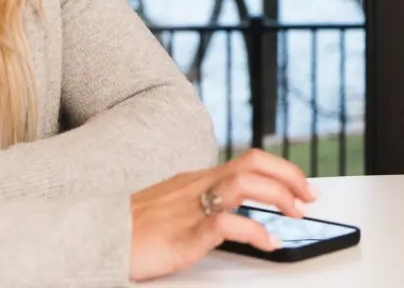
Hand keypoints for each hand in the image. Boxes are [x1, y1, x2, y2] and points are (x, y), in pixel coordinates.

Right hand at [129, 149, 316, 282]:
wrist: (94, 239)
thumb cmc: (130, 228)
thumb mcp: (171, 208)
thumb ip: (199, 204)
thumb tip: (231, 215)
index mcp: (197, 179)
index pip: (248, 161)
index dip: (280, 170)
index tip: (301, 186)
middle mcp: (197, 185)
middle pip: (253, 163)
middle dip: (289, 176)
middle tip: (310, 197)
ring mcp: (191, 207)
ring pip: (245, 183)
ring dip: (278, 195)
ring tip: (296, 213)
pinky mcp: (184, 234)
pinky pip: (227, 225)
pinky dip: (255, 231)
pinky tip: (268, 242)